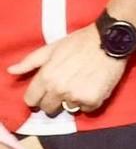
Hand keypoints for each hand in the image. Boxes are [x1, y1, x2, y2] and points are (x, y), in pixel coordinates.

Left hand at [9, 26, 127, 116]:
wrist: (110, 40)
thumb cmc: (80, 42)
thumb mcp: (52, 48)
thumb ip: (30, 62)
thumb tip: (11, 71)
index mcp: (46, 77)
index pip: (31, 100)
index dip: (37, 96)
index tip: (46, 92)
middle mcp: (58, 89)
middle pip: (48, 108)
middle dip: (54, 100)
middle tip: (66, 88)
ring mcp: (76, 96)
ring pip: (68, 108)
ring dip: (73, 100)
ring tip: (82, 85)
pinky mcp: (93, 99)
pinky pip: (87, 108)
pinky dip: (90, 101)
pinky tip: (94, 87)